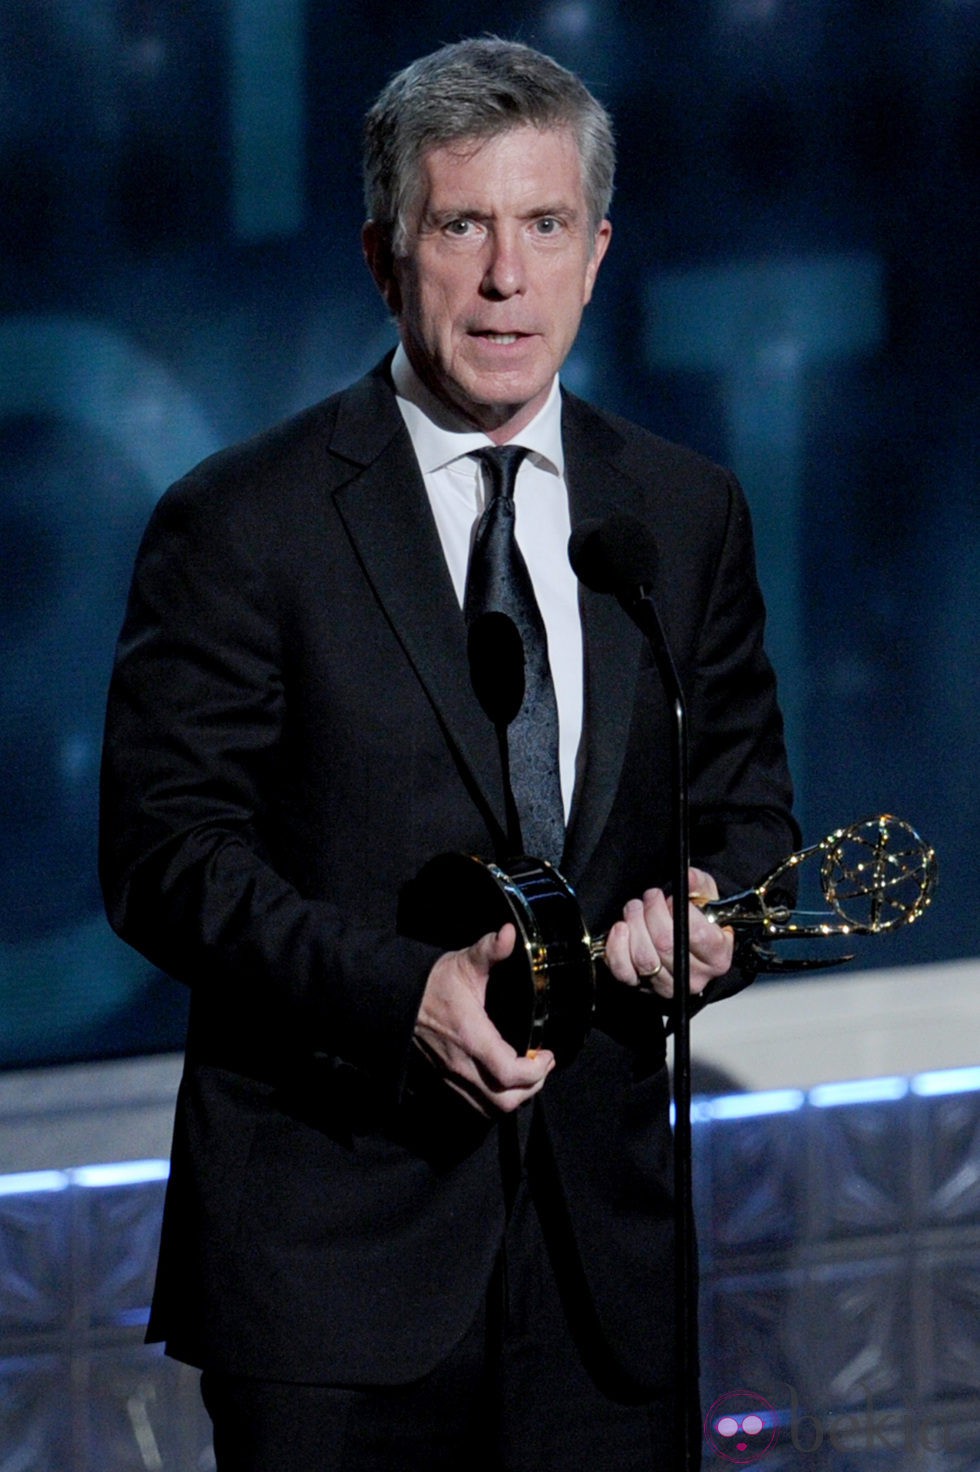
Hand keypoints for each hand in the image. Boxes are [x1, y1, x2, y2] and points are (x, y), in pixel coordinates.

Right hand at [414, 923, 554, 1115]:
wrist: (396, 999)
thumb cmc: (434, 982)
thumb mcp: (464, 963)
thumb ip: (489, 950)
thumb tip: (511, 932)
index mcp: (472, 1037)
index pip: (510, 1072)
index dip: (537, 1071)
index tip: (547, 1054)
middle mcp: (462, 1064)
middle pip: (505, 1100)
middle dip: (531, 1088)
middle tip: (541, 1065)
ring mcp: (451, 1076)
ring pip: (490, 1108)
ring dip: (514, 1097)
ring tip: (526, 1075)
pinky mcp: (445, 1080)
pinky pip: (475, 1105)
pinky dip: (495, 1100)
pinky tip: (503, 1080)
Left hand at [603, 867, 733, 1000]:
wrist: (690, 944)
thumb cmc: (700, 920)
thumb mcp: (707, 897)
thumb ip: (698, 884)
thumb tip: (687, 877)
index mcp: (718, 956)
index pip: (697, 935)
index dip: (678, 911)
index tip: (671, 899)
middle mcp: (695, 977)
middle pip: (665, 945)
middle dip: (651, 913)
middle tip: (650, 897)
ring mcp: (669, 986)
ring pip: (644, 958)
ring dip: (634, 926)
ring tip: (635, 909)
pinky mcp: (644, 988)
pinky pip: (624, 972)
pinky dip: (617, 948)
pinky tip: (621, 929)